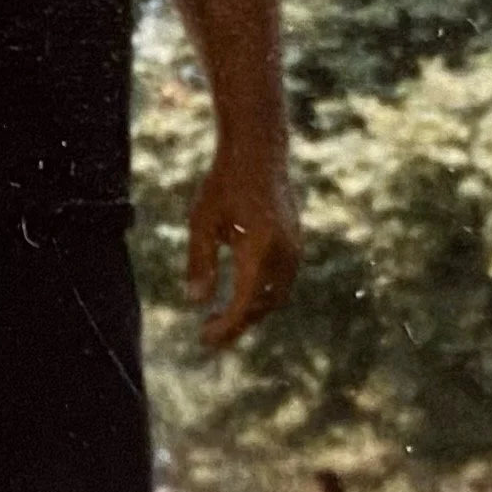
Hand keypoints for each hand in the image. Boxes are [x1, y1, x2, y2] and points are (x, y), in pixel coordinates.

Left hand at [187, 144, 300, 347]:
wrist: (259, 152)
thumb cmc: (224, 184)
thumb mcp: (202, 221)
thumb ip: (200, 263)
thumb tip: (196, 303)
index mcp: (259, 250)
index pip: (243, 304)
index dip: (225, 327)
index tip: (205, 340)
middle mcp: (283, 254)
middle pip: (263, 306)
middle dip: (238, 323)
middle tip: (209, 333)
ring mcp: (294, 248)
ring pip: (276, 295)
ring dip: (251, 310)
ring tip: (222, 317)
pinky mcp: (295, 242)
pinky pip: (282, 280)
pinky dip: (262, 294)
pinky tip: (240, 293)